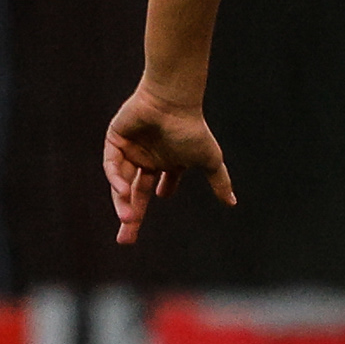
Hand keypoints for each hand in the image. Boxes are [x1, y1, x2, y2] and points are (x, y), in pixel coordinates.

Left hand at [103, 84, 236, 245]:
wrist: (173, 103)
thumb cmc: (193, 129)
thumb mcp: (210, 160)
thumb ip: (220, 182)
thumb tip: (233, 203)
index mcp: (167, 161)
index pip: (158, 184)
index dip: (157, 195)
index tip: (160, 201)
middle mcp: (147, 157)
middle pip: (135, 192)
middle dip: (132, 216)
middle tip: (126, 240)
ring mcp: (130, 150)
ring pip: (121, 182)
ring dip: (123, 202)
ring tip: (128, 220)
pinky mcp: (115, 140)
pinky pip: (112, 165)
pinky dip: (116, 180)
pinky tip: (124, 193)